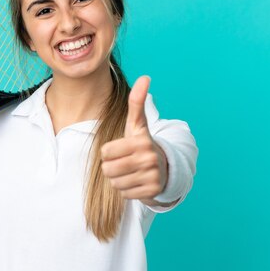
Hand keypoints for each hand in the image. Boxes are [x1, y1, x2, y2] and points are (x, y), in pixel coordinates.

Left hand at [100, 76, 167, 201]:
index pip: (105, 152)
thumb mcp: (137, 124)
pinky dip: (127, 190)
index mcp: (141, 141)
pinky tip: (136, 182)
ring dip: (119, 179)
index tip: (120, 149)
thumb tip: (145, 77)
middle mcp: (148, 158)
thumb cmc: (141, 144)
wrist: (164, 168)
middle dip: (111, 167)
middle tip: (124, 162)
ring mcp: (152, 176)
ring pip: (115, 183)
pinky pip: (125, 194)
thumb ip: (137, 102)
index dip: (108, 152)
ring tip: (130, 172)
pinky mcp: (152, 191)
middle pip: (108, 169)